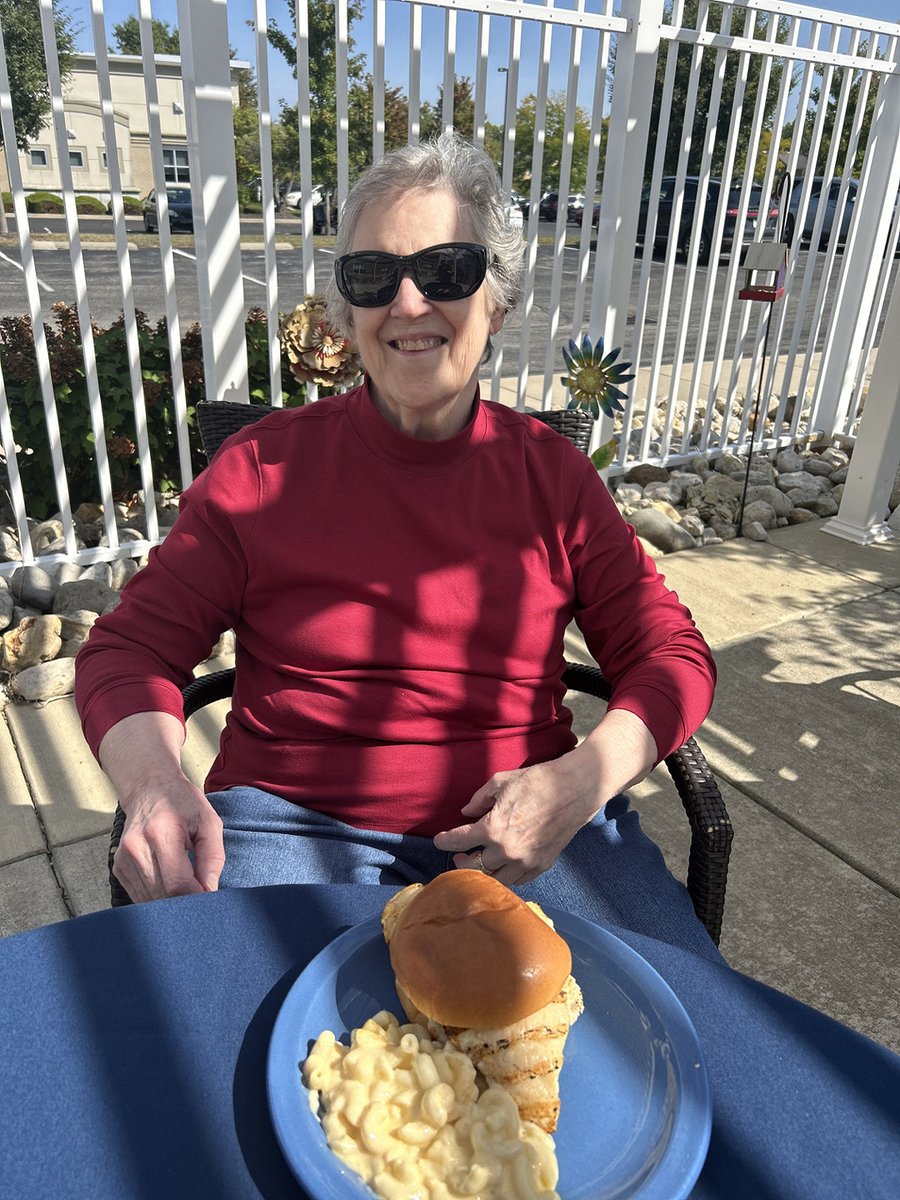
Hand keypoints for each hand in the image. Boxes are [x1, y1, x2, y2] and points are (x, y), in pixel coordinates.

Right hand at [99, 710, 224, 903]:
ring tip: (187, 890)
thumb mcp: (208, 822)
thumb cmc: (182, 803)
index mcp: (160, 834)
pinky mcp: (118, 868)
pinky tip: (170, 886)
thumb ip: (213, 858)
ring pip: (150, 901)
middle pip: (163, 897)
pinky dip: (158, 897)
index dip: (196, 899)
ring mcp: (123, 860)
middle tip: (202, 899)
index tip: (210, 901)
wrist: (149, 788)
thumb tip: (210, 891)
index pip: (177, 885)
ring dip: (171, 902)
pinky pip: (140, 896)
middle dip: (186, 903)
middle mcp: (136, 849)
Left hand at [433, 710, 658, 885]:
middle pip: (473, 867)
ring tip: (478, 864)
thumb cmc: (537, 781)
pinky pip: (517, 881)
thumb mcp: (501, 782)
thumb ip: (479, 799)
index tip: (439, 841)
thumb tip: (466, 812)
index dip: (444, 842)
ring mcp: (525, 862)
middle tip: (459, 855)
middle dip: (462, 861)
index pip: (458, 841)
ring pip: (495, 880)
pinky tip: (501, 868)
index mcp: (492, 829)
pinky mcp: (541, 866)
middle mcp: (506, 851)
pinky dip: (506, 876)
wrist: (575, 790)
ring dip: (483, 873)